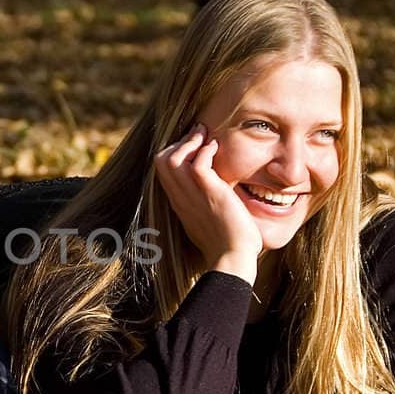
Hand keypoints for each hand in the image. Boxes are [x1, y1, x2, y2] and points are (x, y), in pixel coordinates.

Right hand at [153, 124, 262, 282]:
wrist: (233, 258)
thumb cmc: (228, 245)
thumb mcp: (209, 221)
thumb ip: (205, 206)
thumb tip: (216, 198)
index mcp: (179, 204)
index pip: (163, 170)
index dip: (175, 152)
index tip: (193, 146)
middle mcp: (180, 198)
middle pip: (161, 160)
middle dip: (179, 142)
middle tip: (199, 136)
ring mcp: (191, 195)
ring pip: (172, 157)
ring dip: (189, 142)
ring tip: (206, 137)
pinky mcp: (208, 192)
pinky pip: (197, 162)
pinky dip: (205, 149)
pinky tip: (216, 147)